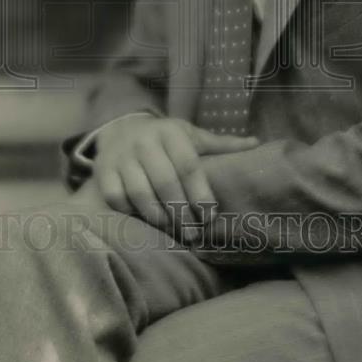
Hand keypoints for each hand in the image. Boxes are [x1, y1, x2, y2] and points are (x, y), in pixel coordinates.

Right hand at [93, 115, 258, 238]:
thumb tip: (257, 144)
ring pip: (140, 193)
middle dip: (181, 210)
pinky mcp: (104, 173)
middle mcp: (144, 142)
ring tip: (174, 230)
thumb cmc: (166, 138)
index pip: (188, 165)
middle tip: (194, 232)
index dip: (200, 192)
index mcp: (170, 132)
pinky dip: (133, 213)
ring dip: (159, 216)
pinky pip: (117, 199)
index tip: (210, 215)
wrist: (122, 129)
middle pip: (165, 182)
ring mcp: (121, 158)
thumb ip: (221, 144)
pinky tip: (148, 222)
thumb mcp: (192, 136)